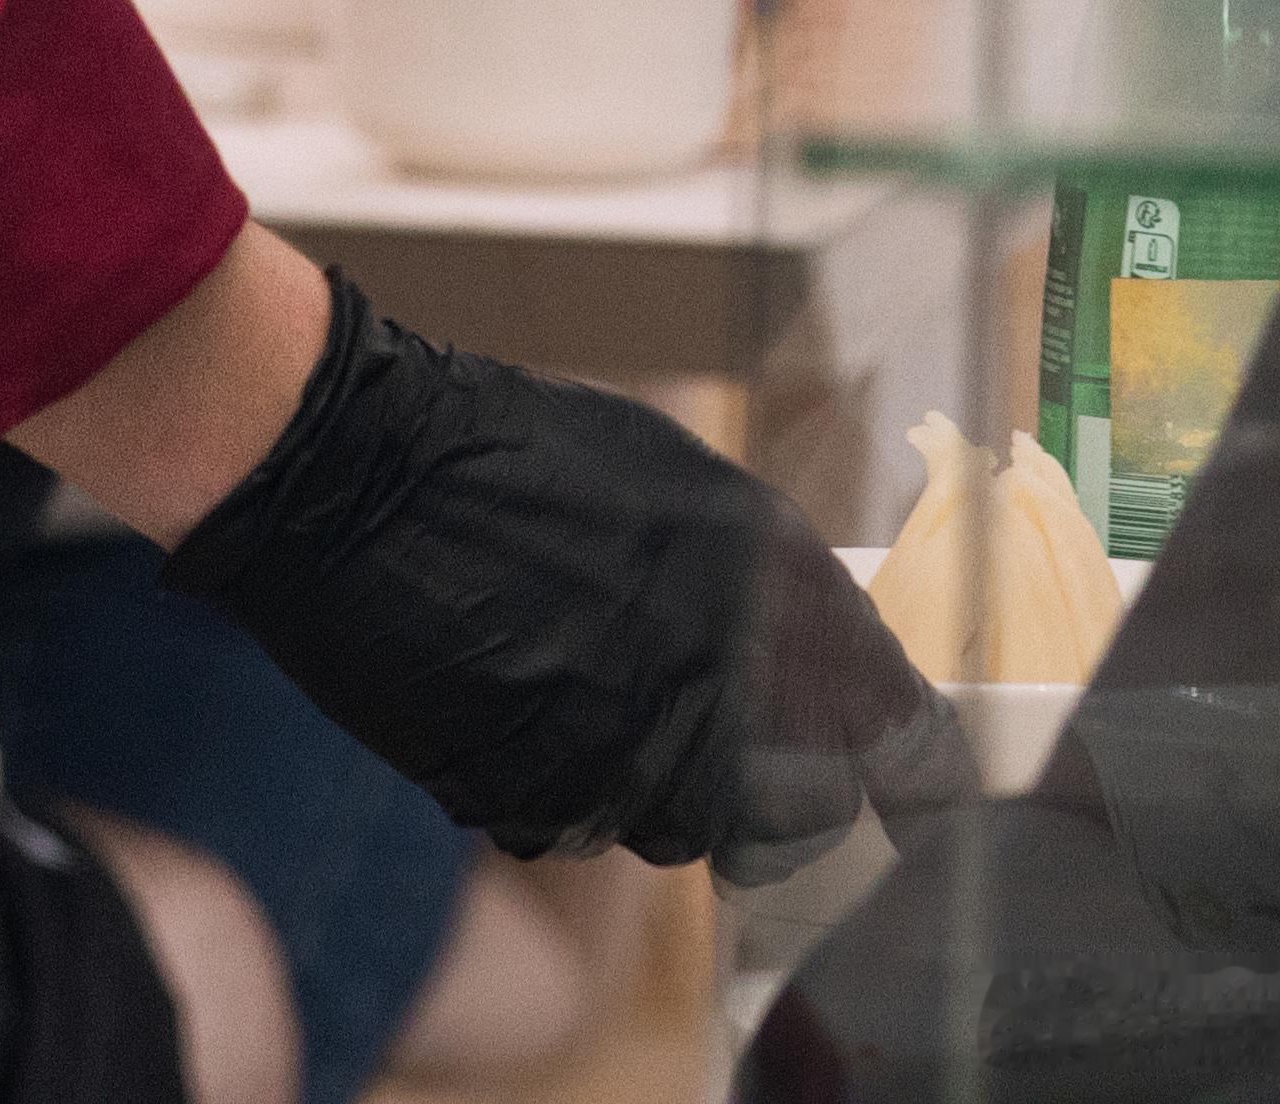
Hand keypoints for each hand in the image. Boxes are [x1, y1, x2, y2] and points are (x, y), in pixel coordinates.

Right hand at [164, 276, 970, 878]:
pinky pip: (587, 828)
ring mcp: (632, 763)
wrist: (359, 480)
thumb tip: (834, 659)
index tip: (920, 784)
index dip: (918, 768)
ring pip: (688, 827)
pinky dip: (569, 784)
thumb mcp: (679, 480)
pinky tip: (522, 698)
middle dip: (781, 785)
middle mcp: (726, 693)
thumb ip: (771, 582)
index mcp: (777, 592)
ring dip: (659, 777)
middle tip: (720, 725)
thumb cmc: (517, 452)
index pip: (905, 735)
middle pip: (803, 813)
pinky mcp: (544, 810)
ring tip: (587, 677)